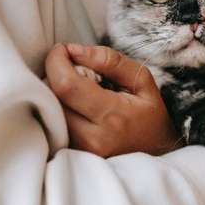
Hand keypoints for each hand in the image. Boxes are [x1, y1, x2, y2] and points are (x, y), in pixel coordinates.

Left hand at [45, 43, 180, 156]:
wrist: (157, 153)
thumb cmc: (148, 113)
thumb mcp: (141, 80)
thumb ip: (109, 61)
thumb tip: (73, 50)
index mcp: (112, 116)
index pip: (66, 85)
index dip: (56, 61)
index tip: (62, 49)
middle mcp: (92, 138)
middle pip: (51, 98)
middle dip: (53, 75)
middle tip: (72, 69)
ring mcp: (79, 151)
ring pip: (47, 112)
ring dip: (53, 92)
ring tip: (76, 90)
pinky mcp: (71, 155)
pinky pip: (50, 126)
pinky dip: (55, 109)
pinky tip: (73, 106)